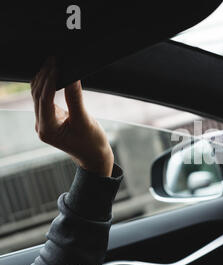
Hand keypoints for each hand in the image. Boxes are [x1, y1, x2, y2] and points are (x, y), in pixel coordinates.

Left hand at [31, 57, 113, 176]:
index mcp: (48, 129)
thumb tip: (72, 78)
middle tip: (55, 58)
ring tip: (54, 62)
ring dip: (45, 78)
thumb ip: (76, 98)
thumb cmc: (92, 143)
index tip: (57, 65)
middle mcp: (41, 125)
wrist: (95, 157)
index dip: (50, 80)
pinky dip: (49, 85)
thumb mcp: (85, 121)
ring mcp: (44, 122)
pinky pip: (45, 98)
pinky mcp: (50, 118)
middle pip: (38, 95)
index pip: (44, 99)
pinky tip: (55, 74)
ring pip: (39, 95)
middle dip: (45, 76)